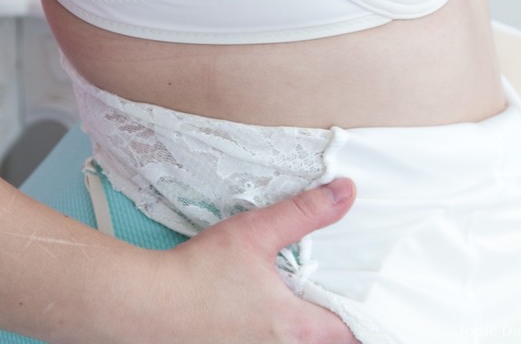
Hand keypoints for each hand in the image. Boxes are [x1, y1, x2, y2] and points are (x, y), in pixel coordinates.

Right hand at [146, 177, 357, 342]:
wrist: (148, 307)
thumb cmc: (201, 272)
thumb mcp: (256, 232)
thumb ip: (305, 212)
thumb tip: (346, 192)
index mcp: (298, 327)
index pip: (354, 332)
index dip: (367, 314)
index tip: (372, 293)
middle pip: (330, 340)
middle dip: (339, 317)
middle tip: (342, 288)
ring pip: (301, 343)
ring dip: (309, 323)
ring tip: (309, 292)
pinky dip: (283, 329)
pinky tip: (271, 304)